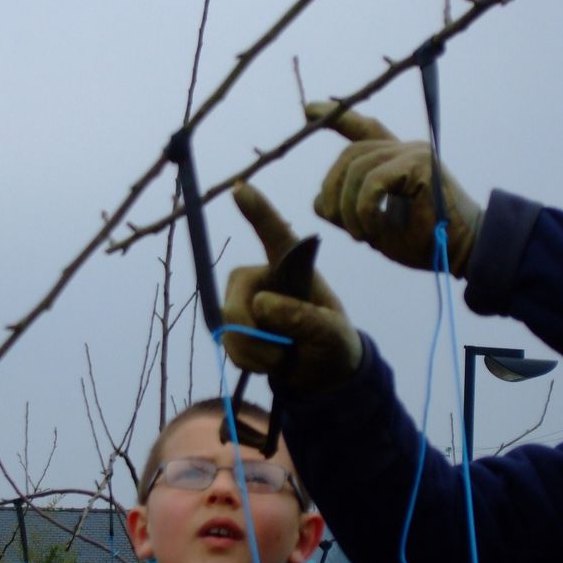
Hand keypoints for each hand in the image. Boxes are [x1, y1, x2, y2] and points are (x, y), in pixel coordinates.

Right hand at [222, 182, 361, 391]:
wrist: (323, 375)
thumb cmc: (334, 343)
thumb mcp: (332, 334)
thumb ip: (303, 318)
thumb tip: (261, 304)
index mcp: (293, 270)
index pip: (275, 237)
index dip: (258, 212)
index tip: (240, 188)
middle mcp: (264, 279)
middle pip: (237, 296)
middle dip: (251, 329)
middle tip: (281, 352)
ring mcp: (246, 303)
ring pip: (229, 323)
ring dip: (254, 350)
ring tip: (282, 357)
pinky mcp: (237, 327)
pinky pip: (228, 343)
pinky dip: (247, 359)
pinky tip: (269, 362)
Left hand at [306, 101, 482, 276]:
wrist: (462, 252)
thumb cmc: (422, 241)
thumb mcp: (373, 226)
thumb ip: (347, 209)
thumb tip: (319, 201)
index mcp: (396, 160)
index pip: (362, 129)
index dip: (336, 117)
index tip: (309, 110)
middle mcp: (405, 149)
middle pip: (349, 155)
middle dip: (332, 188)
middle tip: (337, 221)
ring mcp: (414, 152)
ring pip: (357, 168)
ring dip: (348, 208)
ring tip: (360, 234)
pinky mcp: (420, 164)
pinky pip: (373, 181)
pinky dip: (364, 209)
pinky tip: (371, 230)